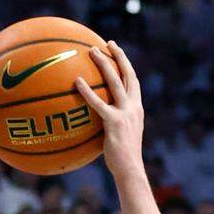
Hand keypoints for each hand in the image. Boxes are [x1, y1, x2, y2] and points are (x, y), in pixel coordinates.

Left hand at [74, 41, 144, 180]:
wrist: (129, 169)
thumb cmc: (122, 159)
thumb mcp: (120, 137)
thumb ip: (112, 124)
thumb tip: (96, 122)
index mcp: (137, 109)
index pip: (133, 82)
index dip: (126, 65)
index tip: (117, 53)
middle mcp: (134, 107)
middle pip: (127, 74)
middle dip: (118, 56)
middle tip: (107, 43)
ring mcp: (125, 113)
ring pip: (115, 81)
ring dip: (103, 64)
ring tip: (91, 51)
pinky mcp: (114, 122)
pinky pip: (98, 103)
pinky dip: (87, 91)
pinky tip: (77, 82)